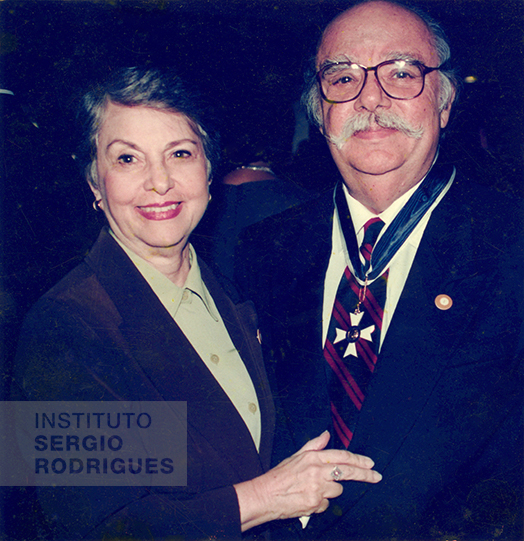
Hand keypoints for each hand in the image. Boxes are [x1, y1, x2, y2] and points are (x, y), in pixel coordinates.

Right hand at [234, 430, 381, 530]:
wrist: (264, 495)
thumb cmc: (279, 476)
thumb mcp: (296, 455)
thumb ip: (314, 445)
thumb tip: (326, 434)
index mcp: (313, 457)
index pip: (342, 456)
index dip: (358, 460)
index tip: (370, 463)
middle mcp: (317, 471)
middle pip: (348, 472)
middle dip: (365, 474)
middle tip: (377, 476)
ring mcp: (317, 488)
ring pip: (336, 490)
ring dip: (330, 490)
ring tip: (313, 488)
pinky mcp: (316, 504)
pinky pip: (326, 504)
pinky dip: (320, 502)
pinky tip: (308, 498)